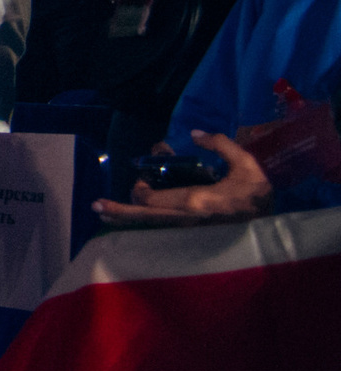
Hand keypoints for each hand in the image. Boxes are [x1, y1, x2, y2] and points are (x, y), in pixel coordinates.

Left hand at [93, 130, 274, 226]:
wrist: (274, 226)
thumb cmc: (258, 194)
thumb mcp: (245, 163)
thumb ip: (220, 145)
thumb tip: (195, 133)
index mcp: (196, 202)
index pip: (153, 199)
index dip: (139, 189)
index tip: (141, 179)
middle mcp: (186, 220)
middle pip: (144, 216)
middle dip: (119, 210)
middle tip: (96, 206)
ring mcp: (188, 232)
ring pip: (150, 227)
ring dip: (126, 220)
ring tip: (103, 215)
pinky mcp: (191, 237)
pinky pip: (160, 231)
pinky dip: (143, 226)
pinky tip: (130, 222)